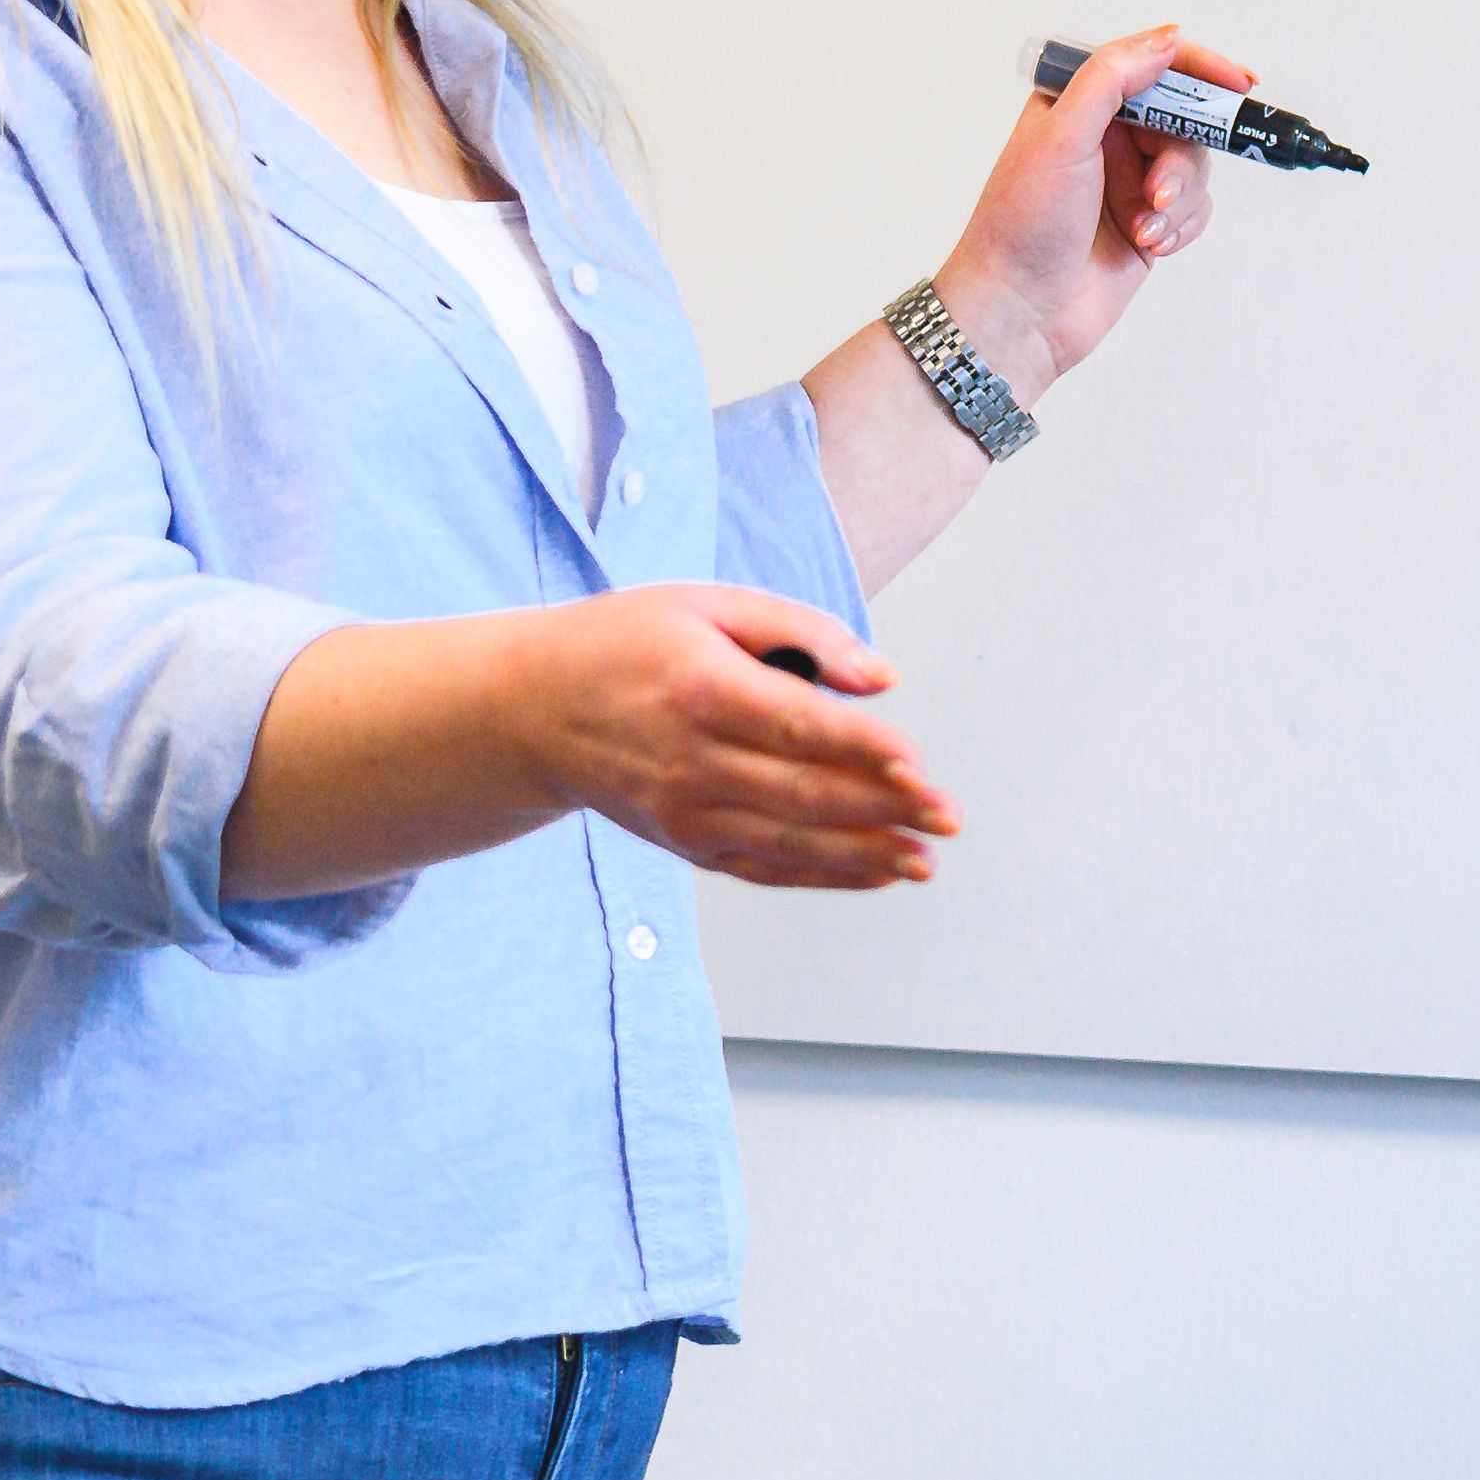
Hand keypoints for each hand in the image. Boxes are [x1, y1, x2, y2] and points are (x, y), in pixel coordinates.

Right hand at [516, 587, 955, 891]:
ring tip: (925, 861)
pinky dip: (823, 875)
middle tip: (946, 817)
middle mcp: (691, 761)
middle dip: (884, 810)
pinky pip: (764, 868)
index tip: (920, 764)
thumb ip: (802, 632)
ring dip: (865, 857)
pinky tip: (875, 873)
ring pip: (790, 844)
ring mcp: (685, 812)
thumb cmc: (626, 643)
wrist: (533, 710)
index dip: (864, 750)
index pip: (798, 727)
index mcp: (701, 689)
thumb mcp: (708, 604)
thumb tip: (881, 679)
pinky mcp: (685, 842)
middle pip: (803, 795)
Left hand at [937, 24, 1244, 394]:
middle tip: (1160, 191)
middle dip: (1181, 159)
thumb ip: (1112, 79)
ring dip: (1177, 200)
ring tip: (1142, 228)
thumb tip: (1166, 39)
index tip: (1239, 84)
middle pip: (1184, 120)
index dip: (1200, 69)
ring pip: (1195, 167)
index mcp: (1078, 103)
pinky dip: (1180, 226)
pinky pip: (1194, 209)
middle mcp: (1106, 136)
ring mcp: (1129, 181)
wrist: (1018, 312)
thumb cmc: (1022, 223)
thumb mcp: (1061, 137)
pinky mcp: (1147, 222)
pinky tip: (1147, 244)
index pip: (1151, 64)